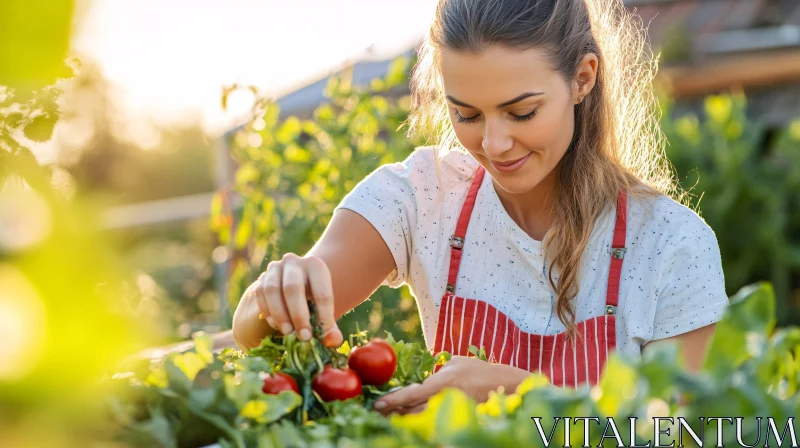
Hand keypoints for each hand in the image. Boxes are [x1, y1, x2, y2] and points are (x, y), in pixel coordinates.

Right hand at [231, 253, 343, 349]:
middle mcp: (294, 262)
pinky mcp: (262, 277)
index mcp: (316, 266)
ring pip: (272, 290)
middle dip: (298, 316)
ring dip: (280, 315)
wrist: (295, 286)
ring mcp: (275, 267)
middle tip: (304, 337)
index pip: (321, 292)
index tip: (322, 335)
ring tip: (288, 332)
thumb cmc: (313, 300)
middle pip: (292, 288)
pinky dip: (268, 312)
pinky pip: (260, 294)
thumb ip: (330, 327)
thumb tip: (333, 340)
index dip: (323, 316)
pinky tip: (276, 325)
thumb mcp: (324, 310)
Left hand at [373, 356, 527, 414]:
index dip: (392, 400)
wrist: (504, 385)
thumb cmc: (478, 369)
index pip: (412, 394)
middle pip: (412, 412)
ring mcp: (451, 411)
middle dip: (393, 414)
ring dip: (404, 420)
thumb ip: (437, 368)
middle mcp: (444, 399)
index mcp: (442, 382)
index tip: (377, 404)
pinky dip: (421, 423)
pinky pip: (434, 424)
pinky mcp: (456, 419)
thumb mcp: (455, 362)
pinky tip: (411, 423)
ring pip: (421, 421)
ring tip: (389, 418)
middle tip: (377, 413)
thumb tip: (423, 369)